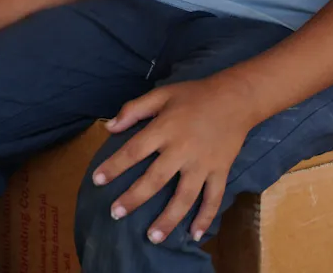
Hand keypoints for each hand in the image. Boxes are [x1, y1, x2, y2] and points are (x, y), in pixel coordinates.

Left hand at [92, 77, 256, 243]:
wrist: (235, 98)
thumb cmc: (194, 95)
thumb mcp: (161, 94)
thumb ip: (133, 110)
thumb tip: (109, 127)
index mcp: (165, 129)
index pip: (134, 151)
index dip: (114, 166)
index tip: (97, 181)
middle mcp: (182, 150)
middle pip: (155, 179)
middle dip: (134, 198)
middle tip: (115, 214)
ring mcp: (203, 164)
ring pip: (184, 197)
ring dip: (168, 219)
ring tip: (152, 237)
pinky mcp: (220, 171)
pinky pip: (213, 198)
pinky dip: (206, 218)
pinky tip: (195, 235)